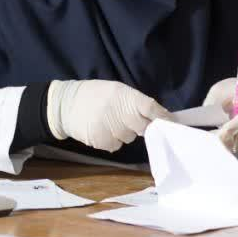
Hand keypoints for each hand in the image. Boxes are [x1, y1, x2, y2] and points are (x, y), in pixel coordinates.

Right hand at [46, 80, 169, 152]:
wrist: (64, 105)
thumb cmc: (95, 95)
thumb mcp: (117, 90)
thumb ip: (137, 102)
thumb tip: (161, 115)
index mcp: (125, 96)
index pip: (151, 108)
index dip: (164, 117)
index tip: (173, 124)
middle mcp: (120, 113)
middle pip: (144, 127)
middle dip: (143, 126)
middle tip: (130, 120)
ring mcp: (111, 129)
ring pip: (130, 137)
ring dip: (125, 132)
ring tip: (109, 121)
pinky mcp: (102, 141)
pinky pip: (117, 145)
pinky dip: (113, 139)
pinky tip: (102, 129)